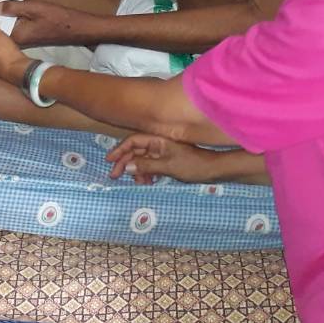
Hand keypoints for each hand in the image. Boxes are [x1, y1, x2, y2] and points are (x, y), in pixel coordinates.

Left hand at [0, 0, 94, 47]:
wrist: (78, 29)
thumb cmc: (57, 17)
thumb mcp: (34, 8)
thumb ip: (13, 7)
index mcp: (15, 35)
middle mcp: (17, 41)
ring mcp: (24, 40)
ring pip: (4, 28)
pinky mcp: (30, 36)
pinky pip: (13, 27)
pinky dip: (7, 19)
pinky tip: (3, 8)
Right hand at [106, 134, 267, 185]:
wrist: (213, 169)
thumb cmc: (193, 166)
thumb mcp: (168, 167)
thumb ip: (146, 166)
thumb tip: (126, 166)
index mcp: (158, 139)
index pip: (133, 141)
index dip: (119, 150)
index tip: (110, 161)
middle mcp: (158, 142)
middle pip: (135, 150)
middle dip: (125, 162)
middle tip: (115, 176)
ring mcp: (163, 151)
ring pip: (142, 158)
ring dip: (136, 170)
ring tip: (137, 183)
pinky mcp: (167, 159)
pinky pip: (151, 164)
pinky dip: (146, 172)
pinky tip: (147, 182)